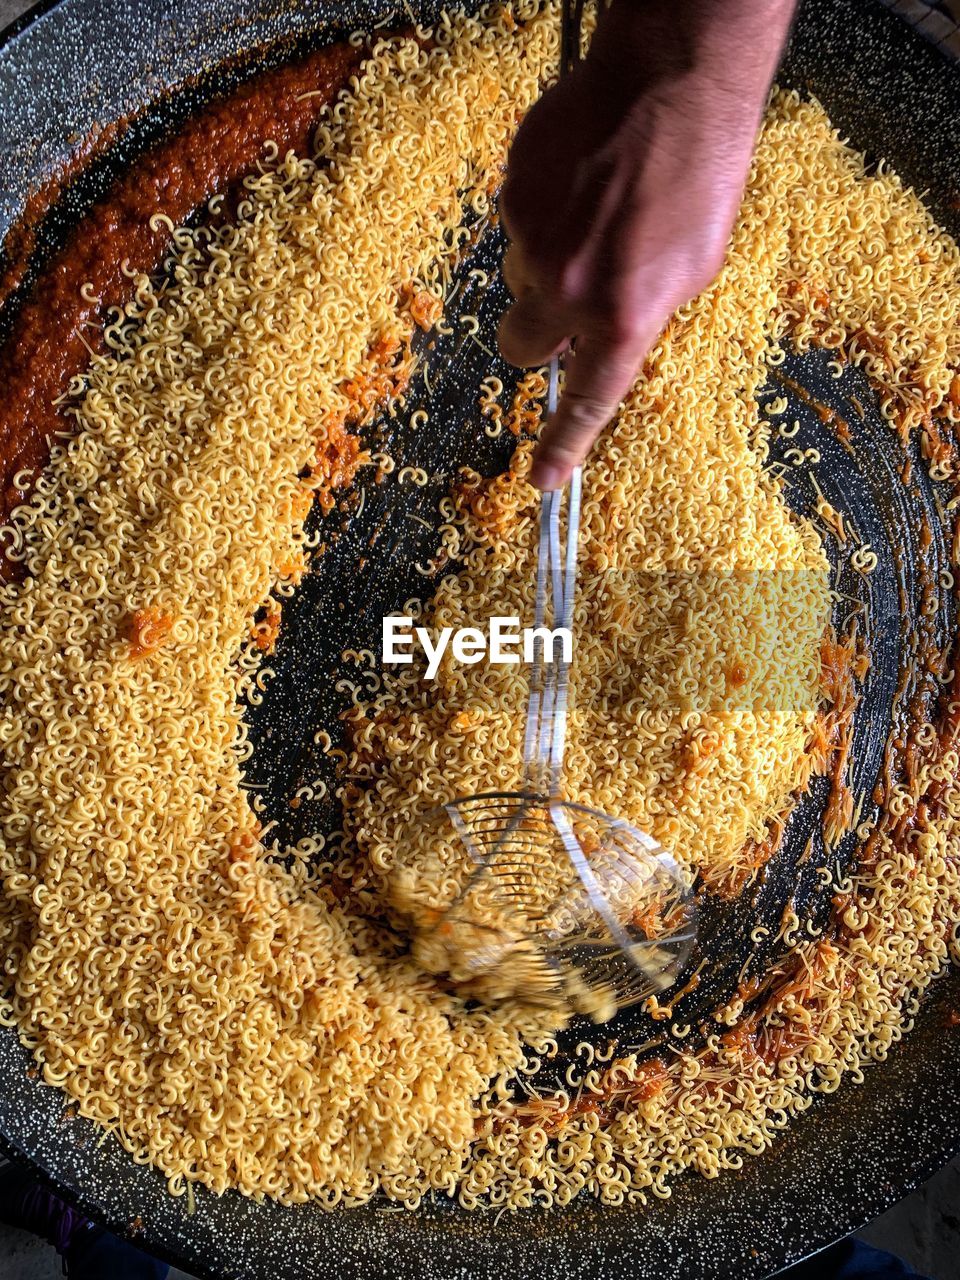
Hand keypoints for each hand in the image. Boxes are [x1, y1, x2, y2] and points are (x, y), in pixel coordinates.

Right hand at [498, 0, 796, 488]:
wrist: (672, 82)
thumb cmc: (700, 172)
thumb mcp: (694, 268)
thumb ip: (642, 318)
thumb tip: (606, 343)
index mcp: (625, 315)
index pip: (586, 401)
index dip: (562, 446)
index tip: (543, 480)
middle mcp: (568, 288)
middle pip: (522, 347)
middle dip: (540, 334)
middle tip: (569, 303)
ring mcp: (532, 240)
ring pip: (519, 280)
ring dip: (546, 266)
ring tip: (592, 217)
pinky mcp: (511, 195)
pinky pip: (516, 228)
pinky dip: (542, 217)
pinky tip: (578, 185)